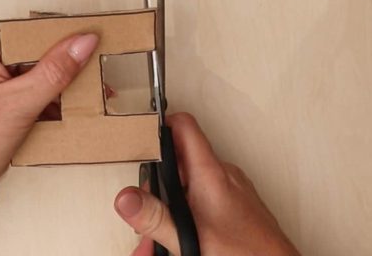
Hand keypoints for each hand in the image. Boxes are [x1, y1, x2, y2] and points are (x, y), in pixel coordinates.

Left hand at [0, 30, 97, 255]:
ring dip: (59, 83)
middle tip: (94, 67)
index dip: (58, 36)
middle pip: (32, 51)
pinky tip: (71, 106)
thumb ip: (54, 71)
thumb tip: (83, 41)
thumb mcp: (20, 103)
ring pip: (34, 72)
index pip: (27, 32)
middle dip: (62, 63)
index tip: (89, 40)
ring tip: (90, 89)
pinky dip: (49, 98)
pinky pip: (30, 89)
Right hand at [113, 113, 299, 255]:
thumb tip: (125, 198)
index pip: (183, 126)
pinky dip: (187, 217)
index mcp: (210, 173)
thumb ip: (154, 217)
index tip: (139, 139)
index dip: (159, 127)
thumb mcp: (190, 236)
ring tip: (158, 243)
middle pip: (179, 163)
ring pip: (189, 187)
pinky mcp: (236, 205)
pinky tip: (179, 243)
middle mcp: (222, 175)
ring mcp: (231, 189)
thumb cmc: (246, 252)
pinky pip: (203, 201)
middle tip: (144, 214)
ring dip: (170, 210)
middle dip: (157, 190)